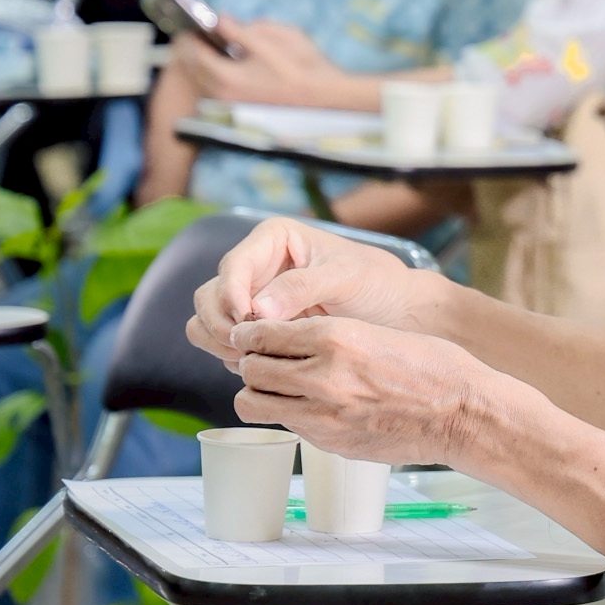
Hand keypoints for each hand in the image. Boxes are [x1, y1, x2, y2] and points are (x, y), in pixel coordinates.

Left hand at [178, 19, 343, 104]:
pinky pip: (216, 88)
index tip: (191, 22)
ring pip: (202, 80)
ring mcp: (233, 104)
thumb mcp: (273, 38)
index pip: (193, 52)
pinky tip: (227, 64)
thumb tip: (220, 20)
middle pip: (192, 68)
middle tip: (196, 32)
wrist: (327, 98)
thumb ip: (240, 29)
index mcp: (227, 76)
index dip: (190, 34)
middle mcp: (224, 94)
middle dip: (191, 48)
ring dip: (201, 62)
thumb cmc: (304, 66)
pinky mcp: (243, 109)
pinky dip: (214, 74)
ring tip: (210, 46)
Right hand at [186, 217, 448, 368]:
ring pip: (208, 322)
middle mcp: (255, 267)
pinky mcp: (256, 327)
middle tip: (249, 349)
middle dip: (222, 324)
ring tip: (255, 360)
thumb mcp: (345, 277)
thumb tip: (257, 310)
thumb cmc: (377, 283)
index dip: (231, 296)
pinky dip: (235, 356)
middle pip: (210, 296)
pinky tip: (266, 365)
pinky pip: (225, 344)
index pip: (232, 266)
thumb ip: (302, 288)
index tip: (248, 321)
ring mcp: (251, 299)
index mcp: (272, 239)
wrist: (396, 313)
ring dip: (222, 343)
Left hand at [228, 314, 509, 464]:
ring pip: (253, 402)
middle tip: (266, 361)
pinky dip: (288, 414)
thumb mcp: (377, 332)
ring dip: (259, 392)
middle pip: (250, 368)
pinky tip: (310, 406)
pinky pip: (287, 425)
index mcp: (337, 337)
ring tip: (278, 387)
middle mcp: (322, 375)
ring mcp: (323, 413)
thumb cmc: (432, 367)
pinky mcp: (329, 441)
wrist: (462, 413)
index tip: (250, 335)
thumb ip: (331, 337)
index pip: (262, 332)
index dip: (250, 333)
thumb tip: (290, 340)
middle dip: (253, 362)